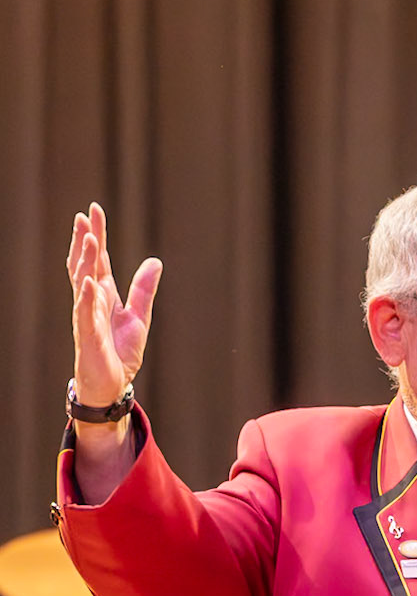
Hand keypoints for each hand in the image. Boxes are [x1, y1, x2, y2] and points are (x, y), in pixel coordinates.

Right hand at [67, 203, 161, 408]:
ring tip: (89, 238)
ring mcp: (86, 317)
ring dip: (85, 261)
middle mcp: (91, 301)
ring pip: (83, 283)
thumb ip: (143, 290)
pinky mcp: (88, 336)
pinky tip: (88, 280)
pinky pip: (85, 313)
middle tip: (84, 215)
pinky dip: (86, 296)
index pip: (99, 259)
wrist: (112, 384)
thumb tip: (155, 261)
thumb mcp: (139, 316)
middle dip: (86, 240)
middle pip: (87, 265)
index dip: (97, 235)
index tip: (94, 210)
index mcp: (103, 295)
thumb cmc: (119, 352)